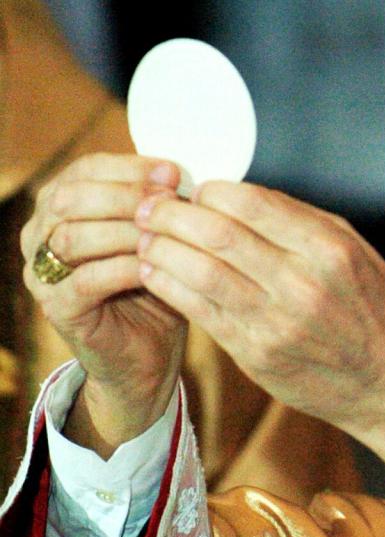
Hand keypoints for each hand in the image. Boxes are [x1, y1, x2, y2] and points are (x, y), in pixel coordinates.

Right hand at [21, 154, 185, 456]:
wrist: (148, 356)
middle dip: (127, 194)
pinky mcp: (57, 308)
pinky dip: (123, 268)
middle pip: (73, 197)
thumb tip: (178, 171)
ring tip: (166, 233)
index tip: (176, 173)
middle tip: (171, 200)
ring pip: (74, 235)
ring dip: (125, 230)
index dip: (130, 167)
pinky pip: (85, 280)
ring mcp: (42, 273)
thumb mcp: (160, 238)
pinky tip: (154, 266)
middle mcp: (41, 234)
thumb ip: (160, 205)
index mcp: (62, 206)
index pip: (86, 170)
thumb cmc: (157, 288)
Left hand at [135, 182, 384, 474]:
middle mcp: (302, 284)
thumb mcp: (355, 252)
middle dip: (172, 213)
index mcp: (328, 249)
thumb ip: (300, 222)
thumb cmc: (376, 313)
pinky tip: (156, 273)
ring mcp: (277, 323)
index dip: (210, 191)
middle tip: (150, 206)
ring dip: (160, 248)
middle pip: (216, 232)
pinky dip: (168, 285)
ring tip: (146, 238)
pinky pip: (199, 310)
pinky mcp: (257, 355)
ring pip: (197, 270)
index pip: (249, 201)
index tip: (195, 190)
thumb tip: (238, 196)